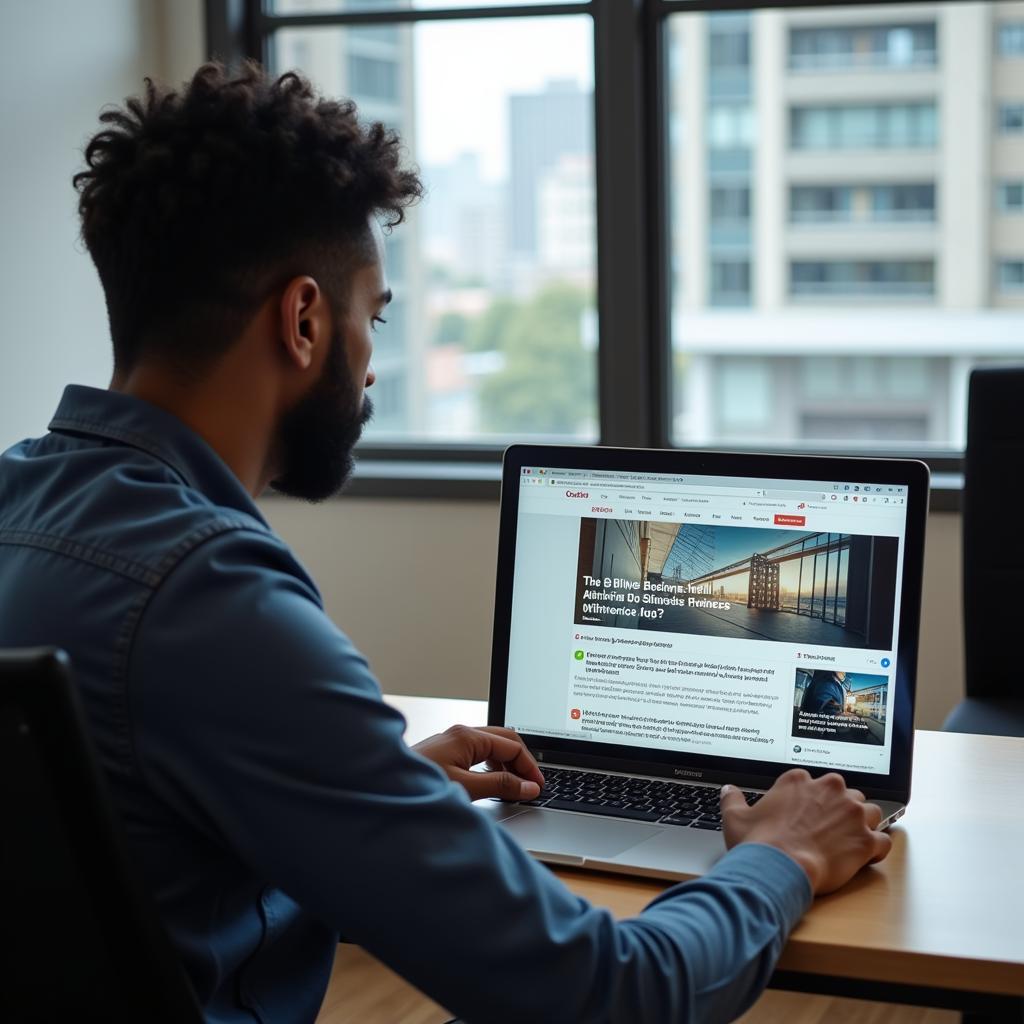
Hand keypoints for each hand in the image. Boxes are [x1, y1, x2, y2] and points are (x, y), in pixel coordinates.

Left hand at [413, 724, 544, 801]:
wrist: (382, 789)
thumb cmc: (418, 786)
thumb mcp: (465, 788)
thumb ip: (500, 785)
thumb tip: (528, 786)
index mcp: (467, 736)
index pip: (512, 745)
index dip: (529, 766)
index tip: (538, 787)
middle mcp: (460, 734)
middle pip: (504, 739)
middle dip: (521, 761)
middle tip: (532, 784)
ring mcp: (451, 742)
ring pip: (490, 746)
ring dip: (506, 763)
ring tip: (515, 786)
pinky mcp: (444, 754)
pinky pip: (477, 754)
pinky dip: (491, 766)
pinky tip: (491, 783)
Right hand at [720, 769, 891, 894]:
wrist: (779, 868)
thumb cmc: (759, 843)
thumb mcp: (735, 817)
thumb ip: (733, 799)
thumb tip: (729, 790)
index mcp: (800, 780)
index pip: (814, 782)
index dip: (813, 800)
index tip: (808, 814)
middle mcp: (830, 790)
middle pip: (846, 793)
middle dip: (841, 809)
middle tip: (829, 828)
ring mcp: (852, 814)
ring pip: (870, 812)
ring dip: (864, 825)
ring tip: (851, 841)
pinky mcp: (866, 840)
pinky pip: (883, 841)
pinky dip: (877, 849)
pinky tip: (866, 857)